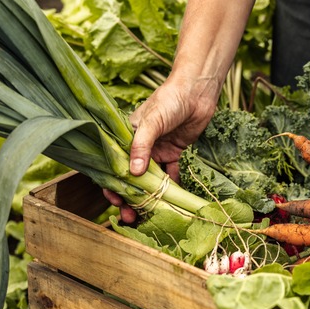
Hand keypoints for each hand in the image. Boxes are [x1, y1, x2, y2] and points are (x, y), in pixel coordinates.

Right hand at [106, 75, 221, 222]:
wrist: (197, 91)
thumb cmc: (169, 100)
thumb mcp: (152, 121)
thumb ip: (141, 146)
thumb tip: (133, 173)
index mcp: (125, 136)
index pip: (114, 165)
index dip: (112, 185)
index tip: (115, 202)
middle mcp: (139, 146)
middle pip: (131, 178)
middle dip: (130, 198)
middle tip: (131, 217)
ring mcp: (156, 151)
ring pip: (150, 180)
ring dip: (149, 197)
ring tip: (149, 215)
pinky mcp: (174, 153)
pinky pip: (170, 175)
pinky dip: (171, 187)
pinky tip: (173, 201)